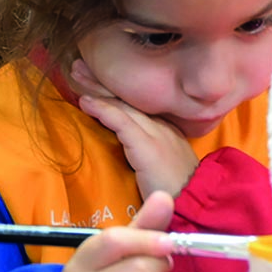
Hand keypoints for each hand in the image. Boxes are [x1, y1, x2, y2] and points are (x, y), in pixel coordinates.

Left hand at [71, 59, 199, 198]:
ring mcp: (157, 134)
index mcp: (167, 129)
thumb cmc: (177, 193)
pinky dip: (103, 110)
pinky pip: (121, 122)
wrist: (195, 204)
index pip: (136, 104)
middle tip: (80, 67)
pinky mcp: (148, 146)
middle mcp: (163, 126)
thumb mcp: (162, 167)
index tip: (94, 79)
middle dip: (102, 82)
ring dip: (97, 90)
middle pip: (128, 99)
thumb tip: (128, 148)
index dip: (115, 91)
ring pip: (123, 105)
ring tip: (76, 75)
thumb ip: (147, 153)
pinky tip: (86, 102)